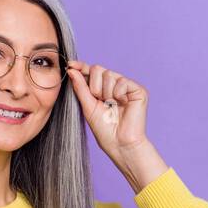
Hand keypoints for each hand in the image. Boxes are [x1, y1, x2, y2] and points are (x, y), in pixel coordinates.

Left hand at [65, 59, 166, 192]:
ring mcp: (126, 86)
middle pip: (98, 69)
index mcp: (101, 89)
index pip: (90, 72)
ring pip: (108, 74)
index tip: (70, 65)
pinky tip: (122, 104)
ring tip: (111, 106)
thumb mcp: (87, 107)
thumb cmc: (105, 130)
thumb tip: (71, 69)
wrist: (120, 143)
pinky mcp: (137, 89)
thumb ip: (80, 88)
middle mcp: (114, 85)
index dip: (81, 67)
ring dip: (106, 92)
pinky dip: (118, 94)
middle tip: (100, 101)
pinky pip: (121, 81)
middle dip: (94, 86)